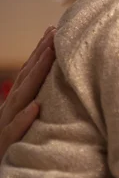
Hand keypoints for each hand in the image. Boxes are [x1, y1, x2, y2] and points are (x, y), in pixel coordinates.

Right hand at [0, 26, 55, 158]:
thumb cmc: (13, 146)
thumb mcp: (25, 121)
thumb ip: (36, 102)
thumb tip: (56, 89)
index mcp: (17, 103)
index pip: (30, 73)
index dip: (41, 52)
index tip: (55, 31)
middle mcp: (10, 110)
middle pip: (27, 78)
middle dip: (40, 55)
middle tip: (55, 32)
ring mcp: (6, 126)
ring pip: (21, 98)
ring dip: (35, 76)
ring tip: (48, 56)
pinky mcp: (5, 146)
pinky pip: (14, 132)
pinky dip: (24, 119)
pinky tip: (35, 108)